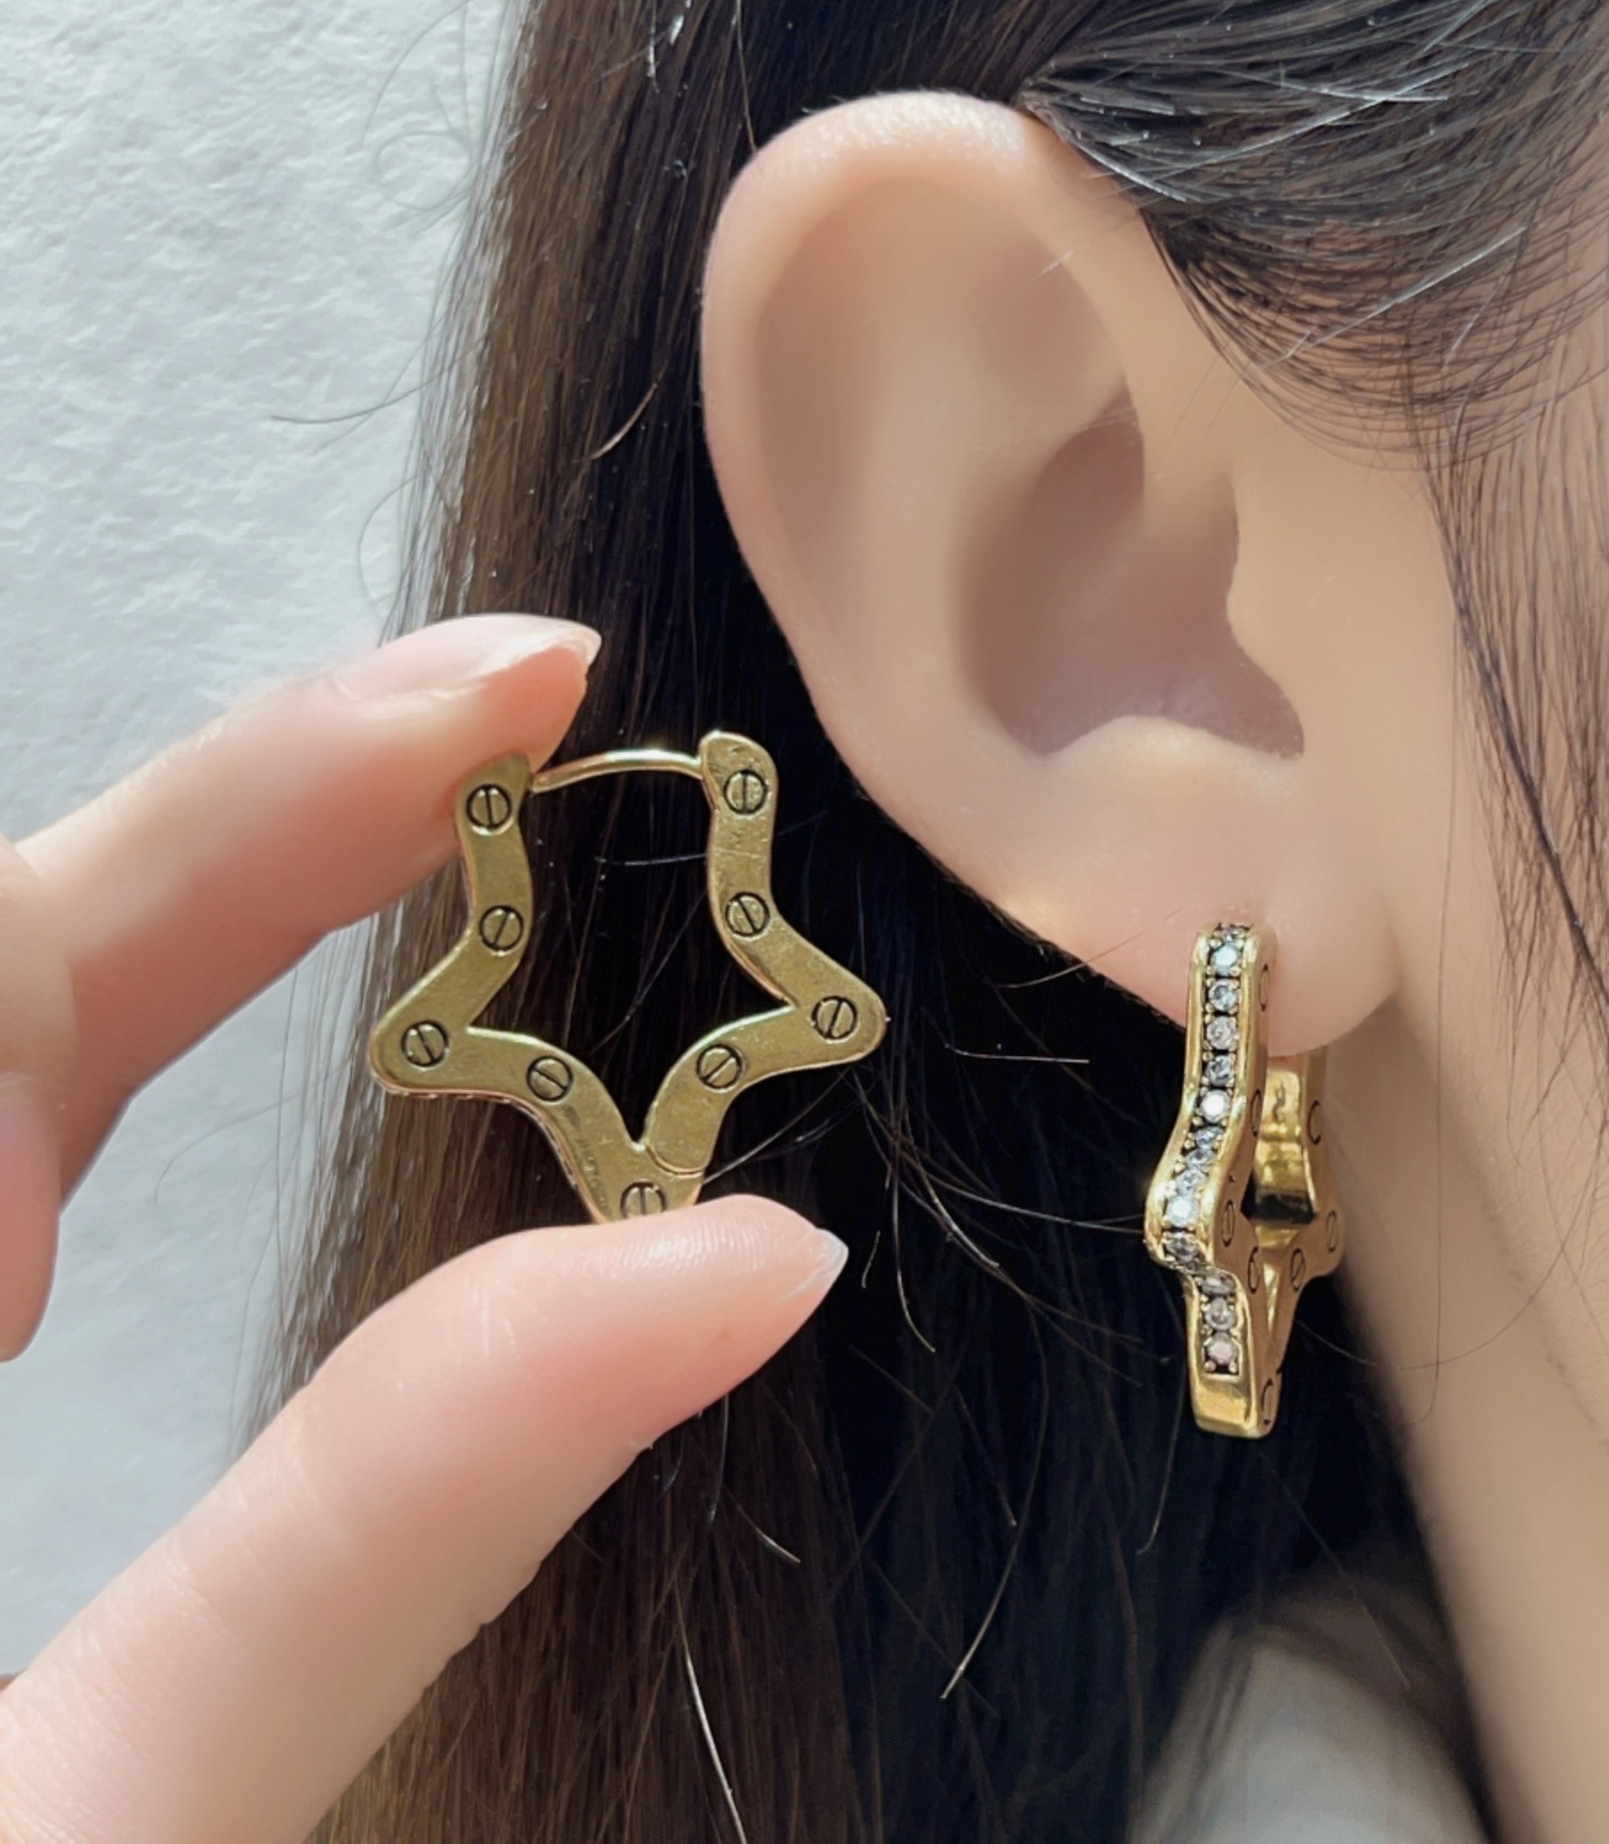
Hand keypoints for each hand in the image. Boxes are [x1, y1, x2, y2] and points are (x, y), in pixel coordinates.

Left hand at [0, 618, 847, 1842]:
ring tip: (404, 875)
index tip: (532, 677)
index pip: (11, 975)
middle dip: (251, 833)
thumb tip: (739, 1271)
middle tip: (515, 737)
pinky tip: (108, 1151)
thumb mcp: (94, 1832)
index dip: (284, 784)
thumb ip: (399, 1526)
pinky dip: (55, 1094)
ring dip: (152, 950)